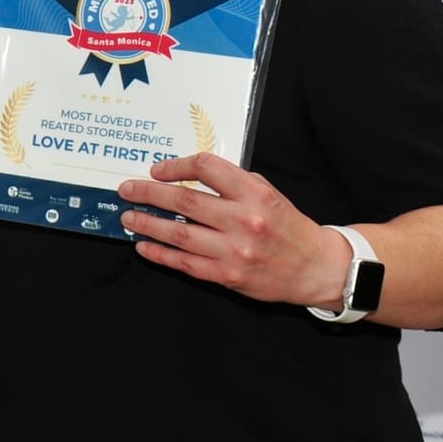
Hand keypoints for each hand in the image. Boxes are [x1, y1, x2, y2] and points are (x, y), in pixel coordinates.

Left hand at [117, 152, 348, 308]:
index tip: (156, 169)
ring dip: (147, 223)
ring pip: (178, 232)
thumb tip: (187, 175)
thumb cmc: (286, 226)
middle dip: (148, 193)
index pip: (206, 168)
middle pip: (184, 200)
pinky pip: (184, 263)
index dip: (176, 166)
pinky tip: (143, 246)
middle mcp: (243, 219)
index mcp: (254, 193)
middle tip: (126, 190)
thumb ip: (232, 183)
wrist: (315, 267)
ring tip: (128, 217)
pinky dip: (160, 253)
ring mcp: (234, 249)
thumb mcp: (267, 193)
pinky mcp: (227, 275)